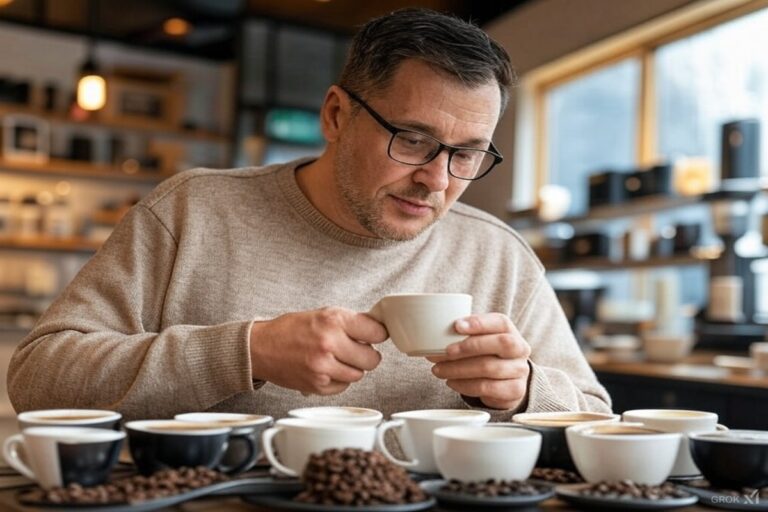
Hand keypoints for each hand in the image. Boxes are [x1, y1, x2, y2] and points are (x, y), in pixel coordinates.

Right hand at [249, 307, 387, 394]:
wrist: (261, 348)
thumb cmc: (291, 329)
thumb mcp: (322, 314)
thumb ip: (350, 322)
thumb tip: (378, 330)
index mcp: (333, 320)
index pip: (377, 332)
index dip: (378, 334)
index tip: (375, 335)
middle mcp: (330, 343)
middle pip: (372, 359)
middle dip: (367, 354)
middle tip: (356, 349)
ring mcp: (324, 367)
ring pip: (359, 375)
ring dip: (352, 368)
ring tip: (337, 358)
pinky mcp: (318, 385)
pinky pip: (344, 386)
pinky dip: (339, 380)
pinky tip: (327, 369)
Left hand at [428, 313, 530, 409]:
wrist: (507, 381)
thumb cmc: (486, 354)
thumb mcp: (479, 340)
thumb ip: (463, 334)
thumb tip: (431, 333)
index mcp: (510, 330)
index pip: (500, 322)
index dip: (479, 323)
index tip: (456, 325)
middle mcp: (520, 349)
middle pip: (501, 343)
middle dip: (469, 347)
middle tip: (445, 351)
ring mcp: (519, 370)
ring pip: (490, 368)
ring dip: (459, 369)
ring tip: (438, 370)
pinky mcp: (514, 391)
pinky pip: (487, 387)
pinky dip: (464, 385)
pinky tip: (451, 382)